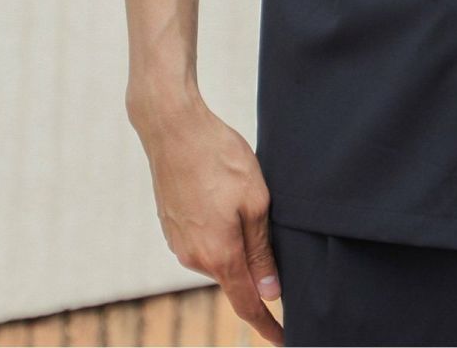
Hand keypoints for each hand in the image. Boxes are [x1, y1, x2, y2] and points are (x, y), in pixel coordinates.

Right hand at [131, 94, 284, 345]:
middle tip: (272, 227)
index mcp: (219, 255)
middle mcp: (194, 257)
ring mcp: (179, 242)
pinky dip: (219, 229)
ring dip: (236, 241)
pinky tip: (223, 196)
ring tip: (243, 196)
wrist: (173, 129)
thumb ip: (262, 251)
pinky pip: (204, 240)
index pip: (247, 303)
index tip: (284, 339)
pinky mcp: (172, 225)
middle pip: (234, 277)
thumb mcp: (255, 201)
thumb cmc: (220, 158)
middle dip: (255, 269)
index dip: (268, 325)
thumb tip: (270, 293)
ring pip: (219, 255)